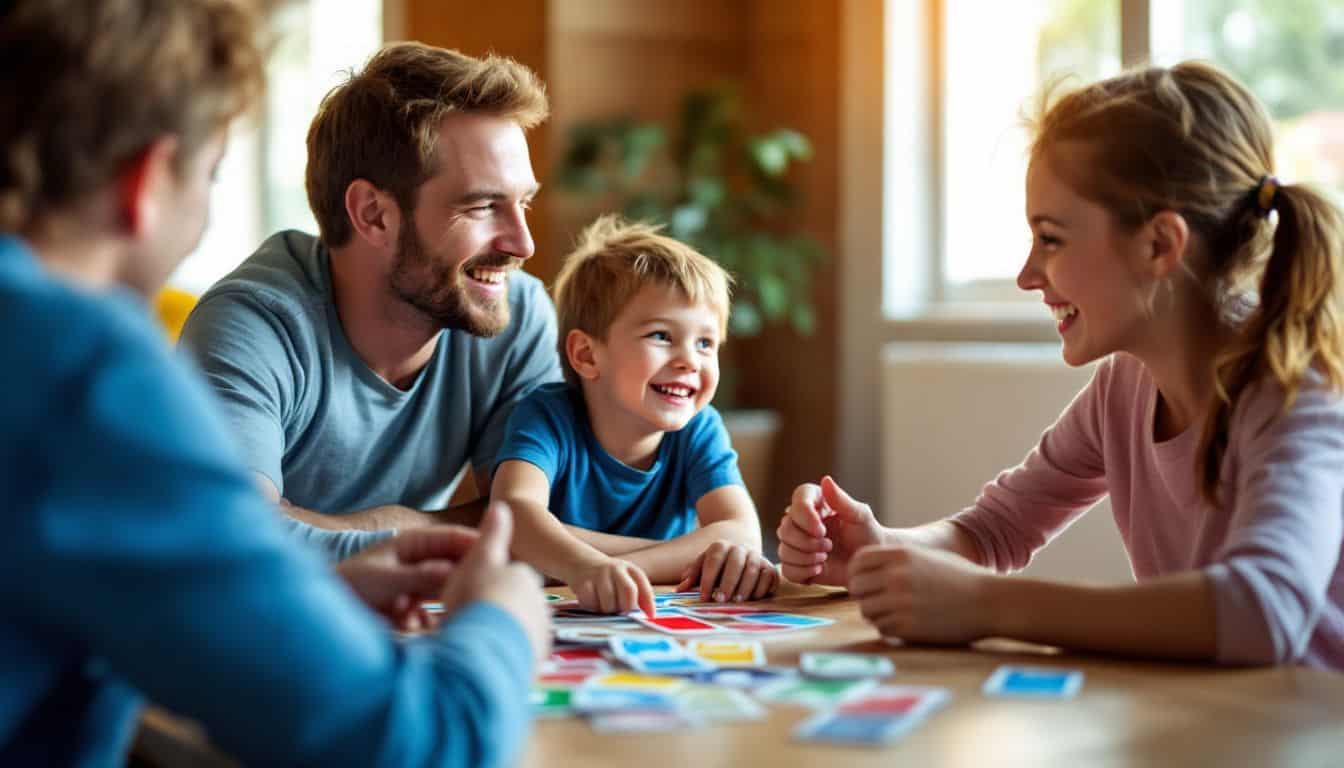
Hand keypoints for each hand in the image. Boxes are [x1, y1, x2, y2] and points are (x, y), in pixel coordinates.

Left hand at [336, 526, 479, 630]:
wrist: (323, 617)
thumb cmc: (348, 587)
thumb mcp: (383, 579)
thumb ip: (418, 576)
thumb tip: (453, 572)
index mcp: (412, 544)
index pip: (451, 538)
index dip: (474, 543)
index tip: (497, 552)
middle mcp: (419, 563)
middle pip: (455, 565)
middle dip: (469, 577)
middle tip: (489, 589)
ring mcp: (418, 587)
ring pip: (448, 592)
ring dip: (451, 602)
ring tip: (459, 613)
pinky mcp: (414, 612)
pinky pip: (435, 615)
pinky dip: (435, 622)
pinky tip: (430, 629)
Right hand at [440, 501, 550, 661]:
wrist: (485, 646)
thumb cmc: (478, 597)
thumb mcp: (480, 558)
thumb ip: (493, 534)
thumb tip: (503, 506)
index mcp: (526, 577)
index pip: (508, 578)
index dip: (486, 586)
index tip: (470, 595)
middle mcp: (539, 603)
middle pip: (513, 605)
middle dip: (496, 611)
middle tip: (470, 619)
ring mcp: (539, 632)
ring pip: (516, 630)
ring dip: (501, 634)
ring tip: (477, 640)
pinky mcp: (535, 659)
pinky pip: (517, 654)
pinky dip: (504, 655)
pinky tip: (486, 657)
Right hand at [568, 557, 655, 616]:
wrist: (578, 560)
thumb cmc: (606, 577)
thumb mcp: (623, 578)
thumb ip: (636, 594)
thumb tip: (649, 615)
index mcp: (629, 569)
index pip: (643, 587)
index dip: (649, 604)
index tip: (651, 617)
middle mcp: (615, 569)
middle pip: (628, 592)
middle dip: (627, 608)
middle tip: (622, 613)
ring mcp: (598, 575)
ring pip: (609, 603)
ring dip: (608, 612)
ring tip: (605, 608)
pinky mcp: (583, 583)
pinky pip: (592, 604)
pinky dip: (593, 609)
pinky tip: (592, 603)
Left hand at [676, 541, 778, 601]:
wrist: (742, 550)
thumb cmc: (718, 565)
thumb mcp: (703, 566)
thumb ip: (693, 576)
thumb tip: (679, 590)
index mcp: (720, 546)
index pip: (713, 560)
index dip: (707, 579)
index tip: (703, 597)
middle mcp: (739, 549)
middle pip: (735, 563)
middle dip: (727, 582)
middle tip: (720, 600)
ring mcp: (756, 556)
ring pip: (753, 569)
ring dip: (745, 586)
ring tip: (737, 601)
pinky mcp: (769, 566)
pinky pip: (769, 575)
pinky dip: (763, 586)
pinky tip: (755, 598)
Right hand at [777, 476, 884, 585]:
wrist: (869, 564)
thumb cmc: (867, 535)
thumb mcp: (860, 516)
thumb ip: (842, 500)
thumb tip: (826, 480)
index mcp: (815, 503)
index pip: (798, 500)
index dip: (805, 517)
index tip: (822, 530)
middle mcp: (801, 522)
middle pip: (785, 529)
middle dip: (807, 543)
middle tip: (829, 546)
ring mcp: (796, 543)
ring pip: (783, 550)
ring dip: (806, 558)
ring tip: (826, 557)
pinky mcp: (796, 565)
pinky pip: (786, 570)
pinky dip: (803, 572)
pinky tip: (819, 569)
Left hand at [848, 541, 991, 644]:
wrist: (989, 602)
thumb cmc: (960, 578)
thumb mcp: (926, 557)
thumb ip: (896, 560)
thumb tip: (866, 569)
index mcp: (900, 555)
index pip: (858, 561)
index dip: (858, 572)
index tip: (865, 581)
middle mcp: (896, 576)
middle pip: (856, 587)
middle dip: (864, 595)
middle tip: (879, 601)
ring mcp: (900, 602)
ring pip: (866, 610)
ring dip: (876, 614)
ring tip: (895, 613)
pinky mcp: (907, 627)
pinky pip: (882, 628)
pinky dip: (889, 628)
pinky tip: (906, 624)